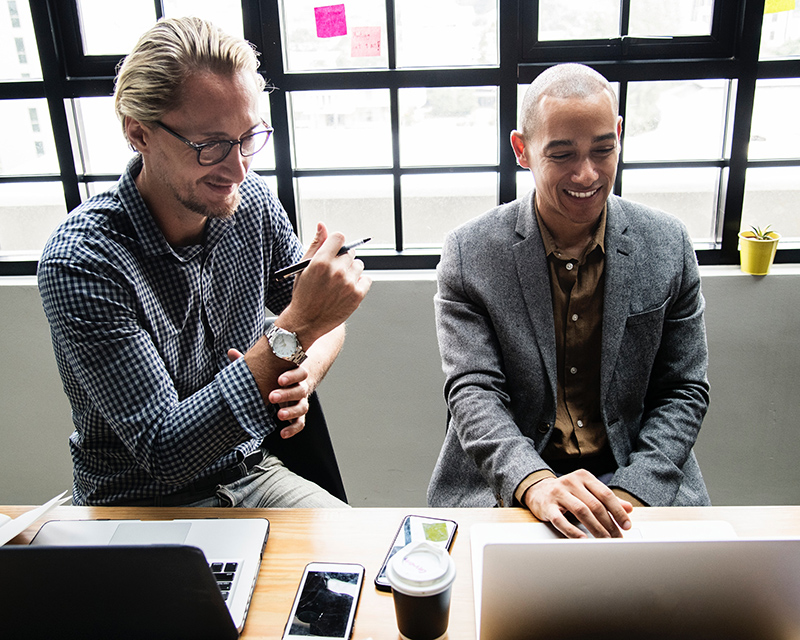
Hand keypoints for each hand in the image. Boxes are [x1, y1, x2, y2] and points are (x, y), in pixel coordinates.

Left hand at [227, 349, 308, 438]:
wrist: (292, 382)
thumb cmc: (275, 374)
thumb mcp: (266, 367)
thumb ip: (250, 362)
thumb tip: (231, 352)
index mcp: (294, 373)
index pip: (300, 372)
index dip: (292, 376)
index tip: (279, 379)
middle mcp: (300, 387)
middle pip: (300, 390)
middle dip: (286, 394)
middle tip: (271, 397)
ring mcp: (300, 401)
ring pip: (302, 407)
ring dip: (291, 411)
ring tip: (279, 415)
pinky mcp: (298, 414)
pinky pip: (300, 423)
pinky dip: (293, 429)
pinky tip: (283, 434)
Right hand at [281, 223, 370, 345]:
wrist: (306, 321)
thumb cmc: (303, 293)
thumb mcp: (303, 267)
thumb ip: (315, 244)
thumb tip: (322, 225)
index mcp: (321, 261)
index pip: (339, 237)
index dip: (336, 243)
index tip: (334, 250)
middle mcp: (336, 270)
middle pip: (350, 252)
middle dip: (342, 259)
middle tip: (333, 272)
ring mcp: (348, 283)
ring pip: (359, 265)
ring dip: (351, 271)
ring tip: (339, 282)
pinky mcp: (357, 295)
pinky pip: (367, 279)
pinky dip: (360, 283)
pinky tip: (347, 289)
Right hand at [523, 470, 632, 538]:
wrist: (538, 490)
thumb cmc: (567, 493)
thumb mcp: (587, 491)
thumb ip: (606, 499)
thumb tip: (628, 509)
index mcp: (584, 477)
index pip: (605, 494)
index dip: (618, 511)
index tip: (627, 526)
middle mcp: (571, 482)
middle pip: (595, 505)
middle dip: (609, 524)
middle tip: (617, 538)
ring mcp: (558, 493)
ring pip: (581, 511)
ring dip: (596, 529)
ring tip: (604, 541)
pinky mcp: (547, 506)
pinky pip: (561, 520)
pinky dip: (573, 532)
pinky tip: (583, 540)